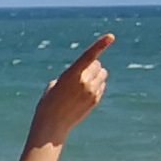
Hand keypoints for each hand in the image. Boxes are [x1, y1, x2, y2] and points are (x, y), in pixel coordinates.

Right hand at [26, 33, 114, 154]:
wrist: (52, 124)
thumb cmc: (49, 101)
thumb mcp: (56, 84)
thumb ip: (72, 75)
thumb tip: (85, 74)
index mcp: (71, 74)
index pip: (88, 56)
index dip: (100, 45)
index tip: (111, 36)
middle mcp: (84, 82)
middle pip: (97, 65)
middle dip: (92, 67)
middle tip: (81, 75)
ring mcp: (91, 92)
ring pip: (102, 75)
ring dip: (96, 76)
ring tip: (83, 85)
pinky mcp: (95, 100)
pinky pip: (102, 86)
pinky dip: (96, 87)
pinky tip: (85, 95)